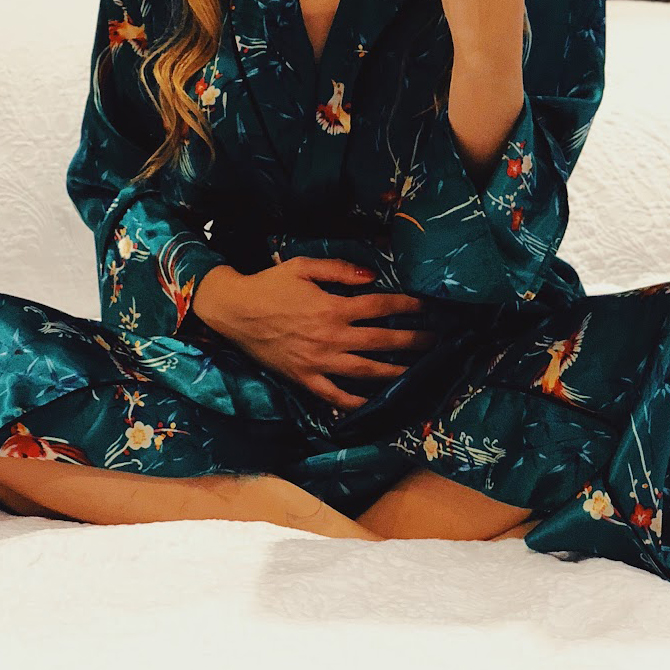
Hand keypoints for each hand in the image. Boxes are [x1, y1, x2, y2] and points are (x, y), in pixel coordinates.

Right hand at [209, 256, 436, 412]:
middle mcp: (330, 337)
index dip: (408, 307)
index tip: (428, 308)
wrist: (234, 310)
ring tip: (416, 373)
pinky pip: (335, 396)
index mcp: (332, 307)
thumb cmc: (269, 284)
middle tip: (435, 342)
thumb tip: (373, 277)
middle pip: (381, 341)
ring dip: (395, 373)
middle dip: (412, 341)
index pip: (380, 307)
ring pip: (365, 372)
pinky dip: (357, 403)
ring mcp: (318, 362)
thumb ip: (340, 270)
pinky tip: (375, 404)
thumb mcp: (303, 266)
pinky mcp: (305, 379)